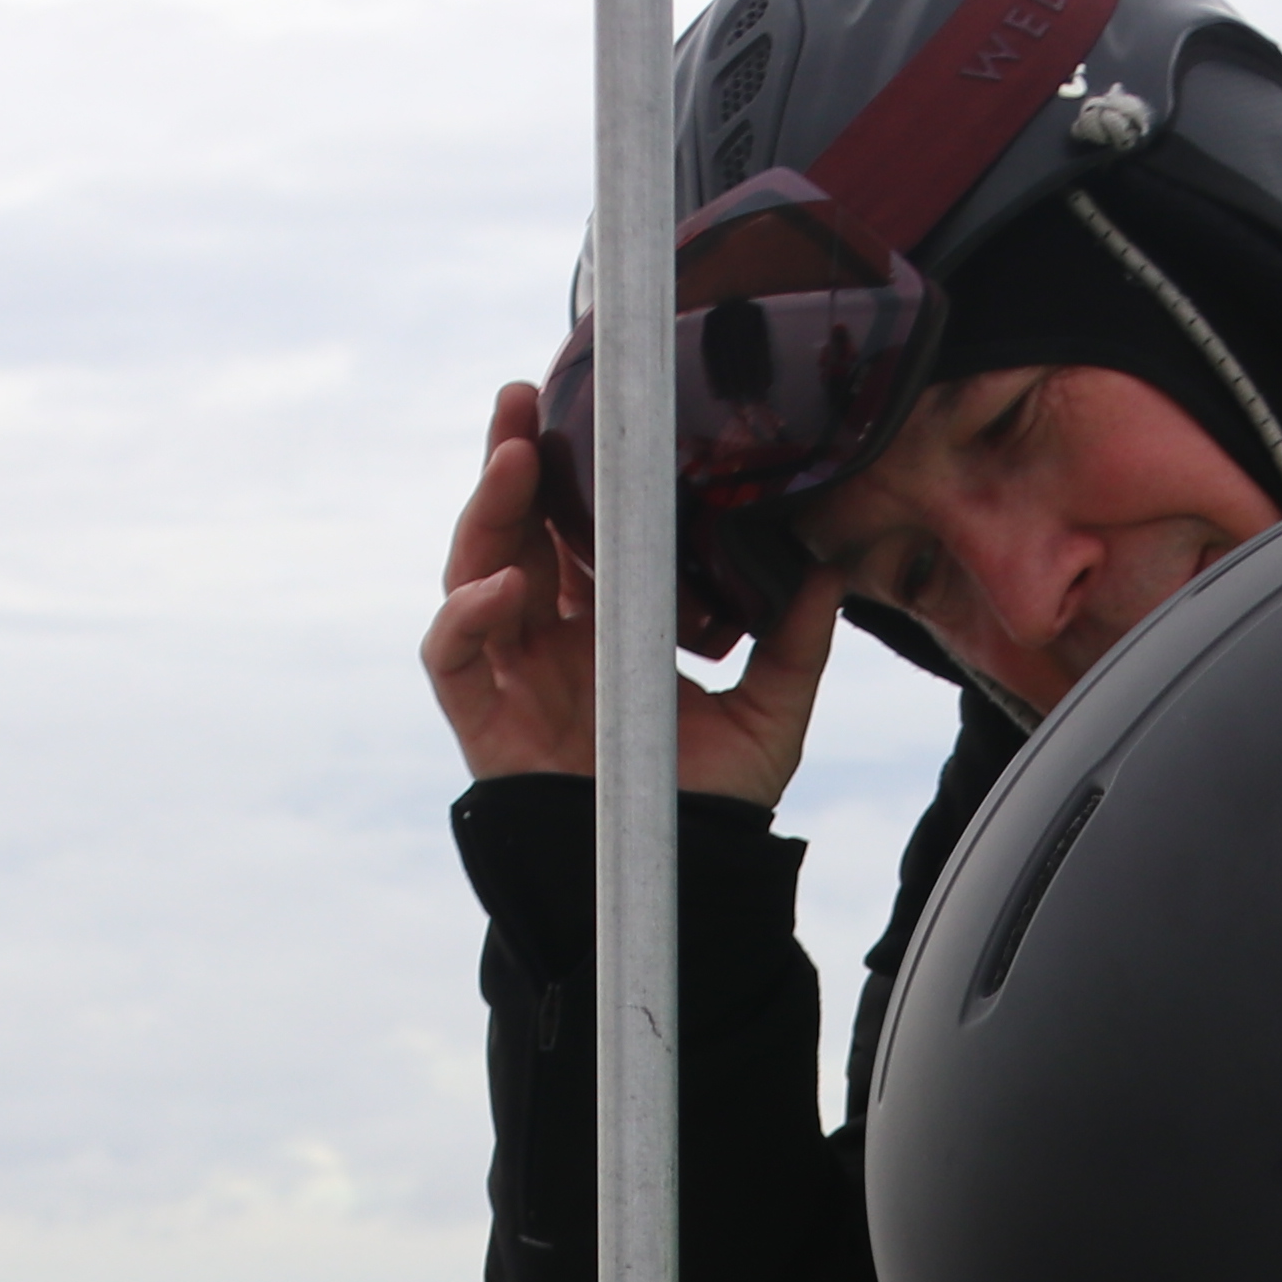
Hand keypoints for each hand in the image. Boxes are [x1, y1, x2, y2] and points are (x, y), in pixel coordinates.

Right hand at [420, 380, 843, 806]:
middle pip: (514, 527)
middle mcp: (550, 637)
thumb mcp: (770, 713)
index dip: (573, 466)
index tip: (591, 405)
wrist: (680, 884)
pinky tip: (502, 587)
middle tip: (524, 396)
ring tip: (516, 455)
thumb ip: (795, 641)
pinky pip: (452, 655)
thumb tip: (830, 567)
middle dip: (513, 458)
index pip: (576, 525)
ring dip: (487, 509)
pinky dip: (466, 615)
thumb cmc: (710, 804)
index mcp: (606, 621)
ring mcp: (510, 673)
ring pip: (474, 569)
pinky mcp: (481, 719)